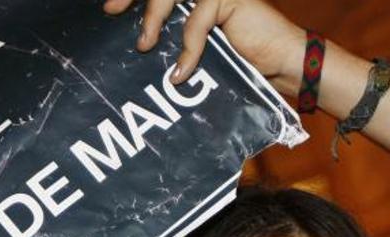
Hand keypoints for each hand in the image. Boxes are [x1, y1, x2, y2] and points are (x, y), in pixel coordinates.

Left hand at [103, 0, 305, 93]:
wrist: (280, 66)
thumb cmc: (238, 62)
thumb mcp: (196, 52)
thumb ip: (171, 42)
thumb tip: (136, 49)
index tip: (108, 10)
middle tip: (111, 11)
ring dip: (153, 18)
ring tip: (144, 45)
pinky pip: (196, 22)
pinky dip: (188, 50)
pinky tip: (180, 74)